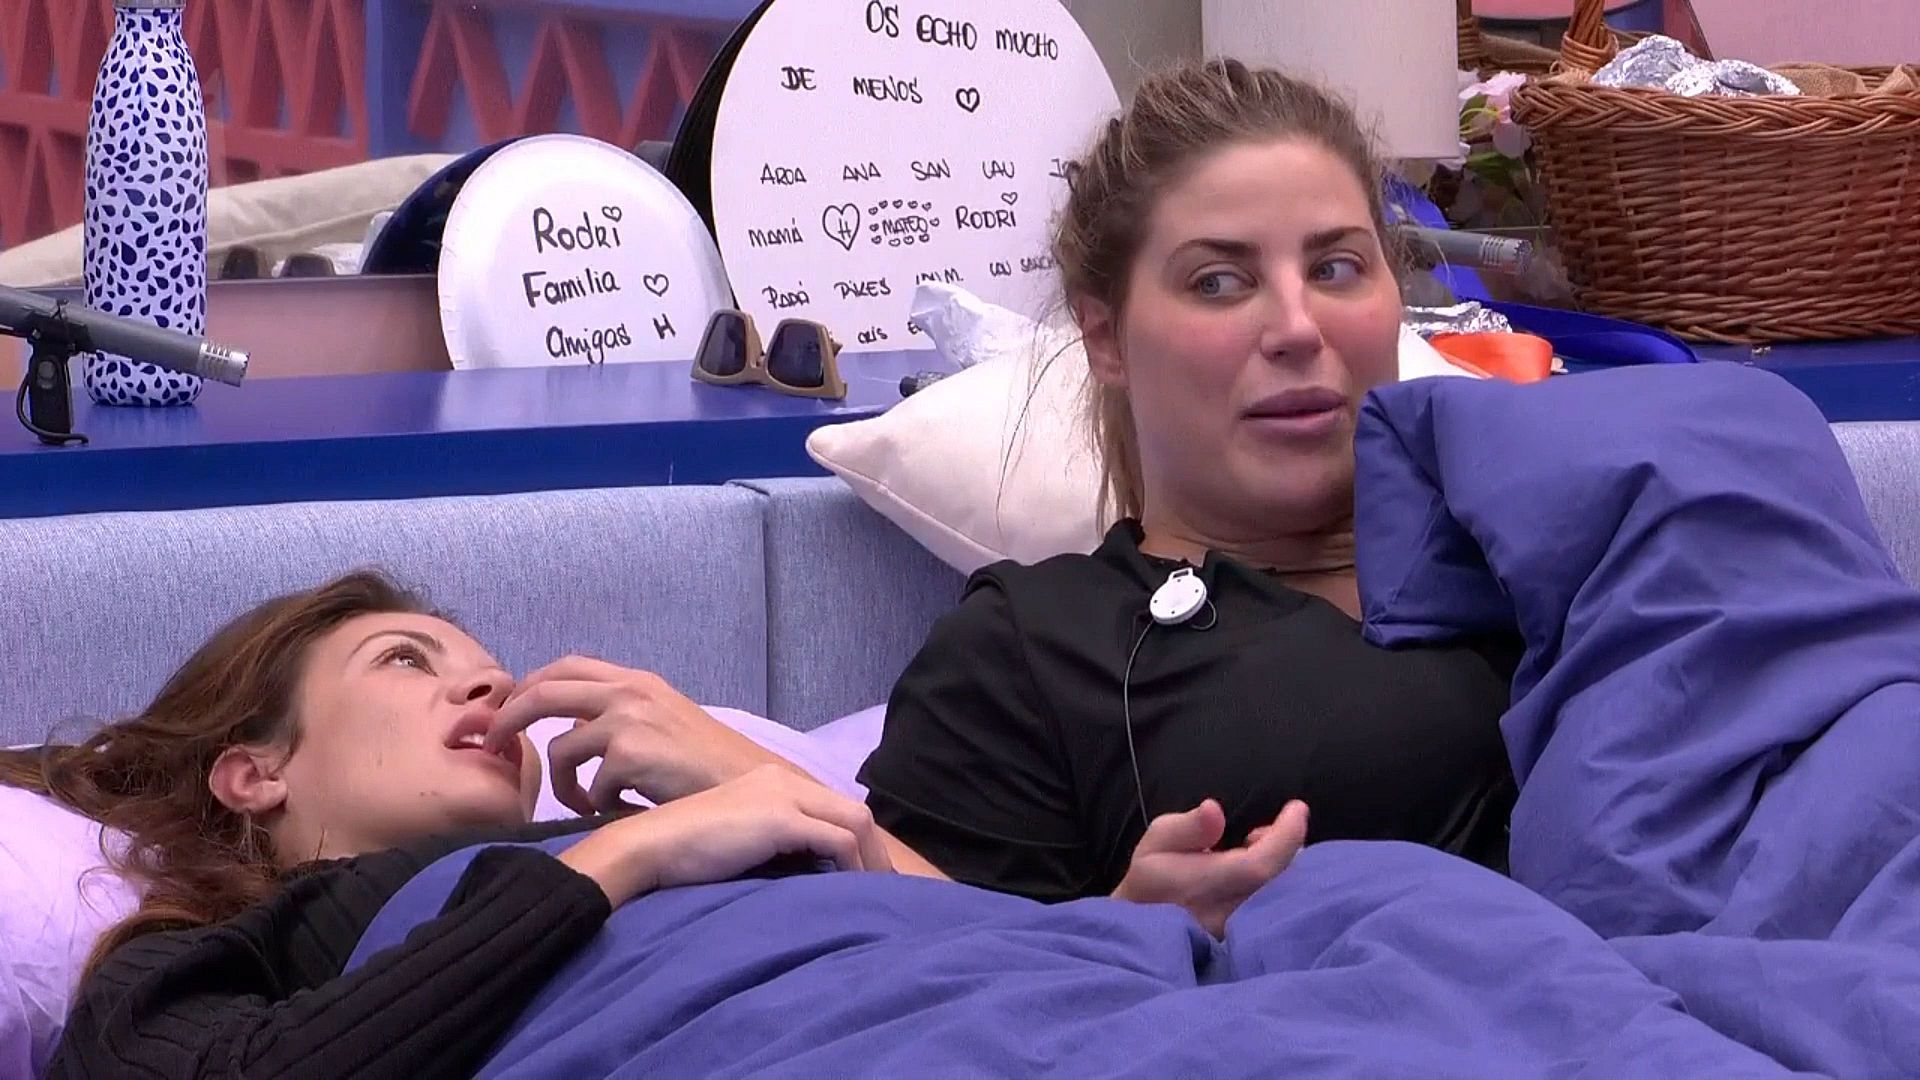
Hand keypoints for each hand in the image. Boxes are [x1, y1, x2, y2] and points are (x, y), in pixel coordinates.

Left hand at [484, 655, 799, 813]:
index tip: (508, 714)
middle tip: (491, 746)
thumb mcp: (665, 725)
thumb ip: (621, 719)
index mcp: (638, 681)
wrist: (752, 787)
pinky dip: (597, 806)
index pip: (566, 667)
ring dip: (563, 785)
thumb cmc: (710, 767)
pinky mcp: (633, 754)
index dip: (529, 687)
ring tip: (584, 806)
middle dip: (509, 718)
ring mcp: (631, 719)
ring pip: (562, 748)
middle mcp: (631, 691)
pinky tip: (622, 814)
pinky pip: (590, 785)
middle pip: (545, 690)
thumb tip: (574, 734)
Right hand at [558, 765, 893, 905]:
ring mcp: (784, 795)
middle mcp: (783, 780)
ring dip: (871, 861)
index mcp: (771, 781)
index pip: (833, 806)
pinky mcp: (781, 818)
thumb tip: (800, 871)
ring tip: (876, 895)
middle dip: (875, 852)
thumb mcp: (735, 840)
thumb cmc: (681, 852)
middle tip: (885, 889)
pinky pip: (838, 840)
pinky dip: (852, 866)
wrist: (649, 847)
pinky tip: (851, 891)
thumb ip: (768, 842)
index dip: (859, 841)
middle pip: (854, 811)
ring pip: (855, 822)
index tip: (866, 876)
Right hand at [1111, 799, 1308, 937]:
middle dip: (1285, 847)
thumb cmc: (1152, 880)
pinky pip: (1278, 910)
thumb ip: (1189, 826)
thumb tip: (1215, 810)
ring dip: (1281, 865)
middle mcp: (1228, 916)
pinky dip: (1278, 885)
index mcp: (1204, 886)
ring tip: (1252, 849)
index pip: (1259, 866)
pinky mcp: (1248, 943)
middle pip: (1282, 881)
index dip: (1285, 836)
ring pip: (1285, 897)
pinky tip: (1255, 876)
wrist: (1144, 933)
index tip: (1297, 808)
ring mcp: (1240, 935)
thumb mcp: (1158, 841)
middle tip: (1258, 832)